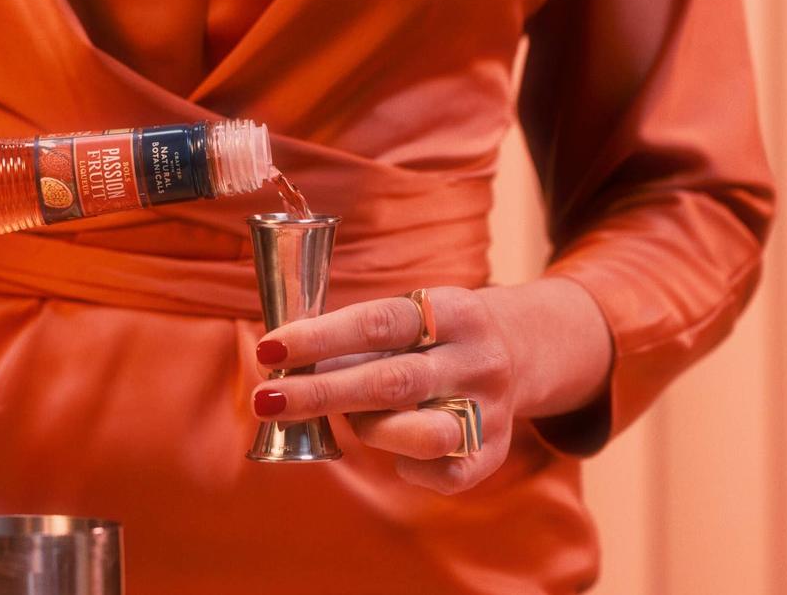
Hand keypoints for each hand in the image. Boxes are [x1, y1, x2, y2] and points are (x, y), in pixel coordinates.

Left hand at [250, 279, 610, 493]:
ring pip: (425, 433)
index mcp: (452, 310)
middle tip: (266, 400)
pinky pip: (445, 475)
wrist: (520, 351)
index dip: (320, 337)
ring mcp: (490, 408)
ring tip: (350, 424)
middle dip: (321, 393)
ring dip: (372, 430)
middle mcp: (477, 358)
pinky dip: (409, 468)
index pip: (378, 322)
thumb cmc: (429, 336)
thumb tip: (279, 362)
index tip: (269, 349)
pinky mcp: (495, 451)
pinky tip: (396, 454)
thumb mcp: (407, 315)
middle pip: (392, 380)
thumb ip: (354, 337)